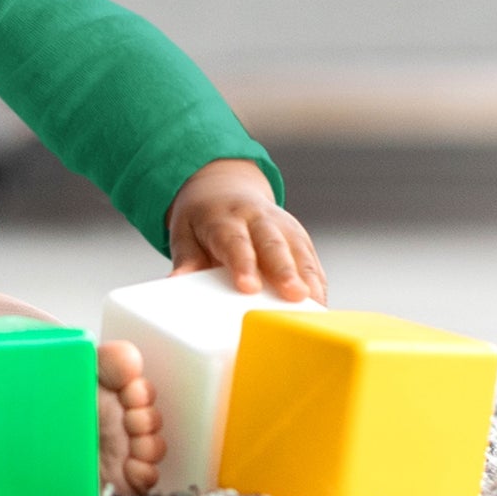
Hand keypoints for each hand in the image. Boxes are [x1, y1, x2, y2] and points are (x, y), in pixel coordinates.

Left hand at [166, 158, 326, 303]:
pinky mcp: (300, 239)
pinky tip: (320, 307)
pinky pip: (312, 262)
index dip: (242, 263)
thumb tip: (176, 283)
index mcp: (225, 217)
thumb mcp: (185, 233)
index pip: (234, 240)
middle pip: (273, 244)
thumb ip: (186, 258)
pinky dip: (317, 284)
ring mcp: (283, 227)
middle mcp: (257, 218)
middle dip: (284, 270)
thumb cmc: (203, 221)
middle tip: (293, 295)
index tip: (247, 286)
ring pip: (299, 252)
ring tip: (315, 306)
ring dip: (308, 279)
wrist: (223, 189)